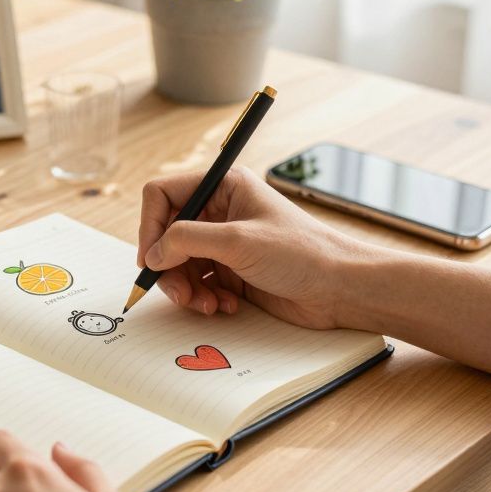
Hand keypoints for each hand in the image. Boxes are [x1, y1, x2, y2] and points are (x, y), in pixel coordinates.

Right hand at [137, 168, 379, 329]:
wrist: (340, 288)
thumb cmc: (303, 253)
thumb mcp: (238, 241)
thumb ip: (188, 240)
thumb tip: (154, 253)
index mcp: (223, 185)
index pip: (163, 194)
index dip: (150, 226)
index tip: (150, 259)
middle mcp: (220, 210)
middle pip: (167, 234)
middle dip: (169, 267)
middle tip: (178, 293)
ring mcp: (225, 242)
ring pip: (179, 263)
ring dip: (185, 288)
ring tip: (206, 304)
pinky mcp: (231, 271)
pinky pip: (197, 283)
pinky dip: (203, 297)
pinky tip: (225, 306)